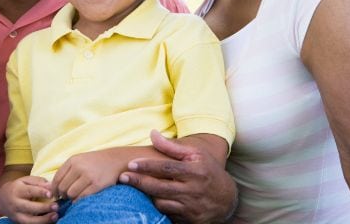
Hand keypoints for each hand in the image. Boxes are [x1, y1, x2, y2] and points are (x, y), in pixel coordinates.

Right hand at [0, 175, 57, 223]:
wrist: (3, 199)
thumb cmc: (19, 187)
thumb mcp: (26, 180)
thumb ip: (38, 182)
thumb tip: (51, 186)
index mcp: (17, 190)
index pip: (29, 191)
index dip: (40, 192)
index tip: (51, 194)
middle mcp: (15, 203)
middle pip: (29, 207)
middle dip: (43, 208)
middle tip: (56, 206)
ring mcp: (16, 215)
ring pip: (29, 220)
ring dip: (43, 219)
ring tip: (55, 216)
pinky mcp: (18, 222)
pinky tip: (49, 221)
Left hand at [51, 150, 122, 200]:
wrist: (114, 160)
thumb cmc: (94, 162)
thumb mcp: (78, 160)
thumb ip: (66, 170)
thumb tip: (52, 187)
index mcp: (72, 160)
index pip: (57, 178)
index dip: (54, 189)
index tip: (56, 194)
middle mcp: (79, 167)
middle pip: (63, 187)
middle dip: (63, 194)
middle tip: (66, 196)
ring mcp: (88, 176)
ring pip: (71, 193)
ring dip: (71, 198)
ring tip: (74, 196)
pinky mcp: (97, 184)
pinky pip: (82, 197)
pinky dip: (79, 200)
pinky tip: (80, 198)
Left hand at [119, 130, 236, 223]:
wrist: (227, 198)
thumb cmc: (207, 170)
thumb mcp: (195, 154)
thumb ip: (172, 146)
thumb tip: (152, 133)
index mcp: (194, 171)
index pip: (167, 168)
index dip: (147, 166)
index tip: (131, 164)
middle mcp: (193, 190)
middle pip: (160, 187)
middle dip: (139, 182)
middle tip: (122, 177)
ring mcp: (192, 207)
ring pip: (162, 203)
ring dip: (145, 196)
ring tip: (131, 188)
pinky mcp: (190, 220)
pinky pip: (168, 214)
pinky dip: (156, 208)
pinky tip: (145, 201)